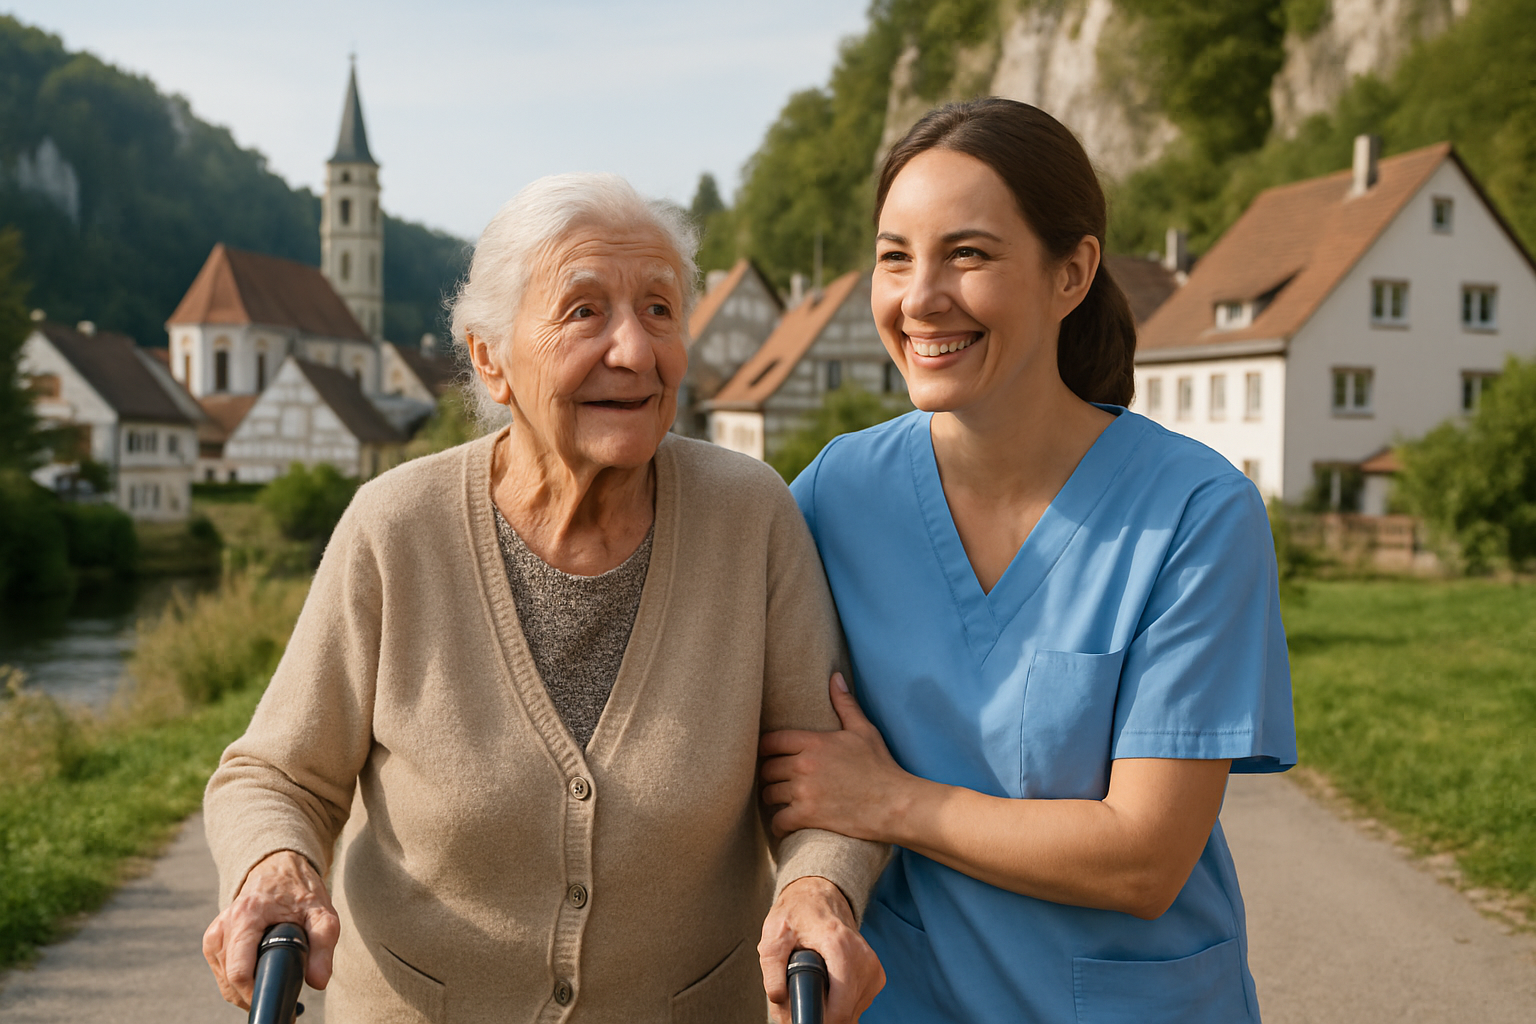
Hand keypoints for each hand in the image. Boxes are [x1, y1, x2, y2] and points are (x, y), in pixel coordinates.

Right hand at [202, 850, 339, 1008]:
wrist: (278, 867)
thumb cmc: (300, 889)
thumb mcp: (322, 912)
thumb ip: (323, 945)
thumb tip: (318, 982)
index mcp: (246, 916)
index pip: (239, 971)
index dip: (256, 993)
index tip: (277, 999)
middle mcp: (224, 925)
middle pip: (230, 980)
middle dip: (254, 995)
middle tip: (285, 1002)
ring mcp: (215, 933)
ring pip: (224, 980)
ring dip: (246, 992)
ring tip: (274, 987)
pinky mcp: (214, 940)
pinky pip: (222, 972)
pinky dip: (238, 982)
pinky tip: (260, 978)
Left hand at [758, 875, 883, 1023]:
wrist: (820, 897)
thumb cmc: (798, 914)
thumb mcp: (774, 936)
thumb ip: (772, 969)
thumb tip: (779, 998)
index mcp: (840, 946)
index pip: (840, 1007)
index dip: (817, 1018)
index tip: (800, 1014)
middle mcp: (863, 959)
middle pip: (844, 1014)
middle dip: (819, 1014)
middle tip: (797, 998)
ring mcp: (873, 969)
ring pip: (851, 1013)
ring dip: (829, 1010)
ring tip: (811, 986)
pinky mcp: (875, 977)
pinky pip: (857, 1006)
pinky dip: (840, 1003)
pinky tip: (827, 986)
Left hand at [760, 673, 909, 842]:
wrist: (895, 803)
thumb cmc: (880, 766)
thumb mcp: (863, 730)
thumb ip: (845, 704)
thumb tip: (835, 677)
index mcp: (814, 742)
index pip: (771, 742)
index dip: (766, 750)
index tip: (770, 757)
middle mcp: (804, 765)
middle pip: (767, 769)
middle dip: (770, 775)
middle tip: (776, 781)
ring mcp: (804, 791)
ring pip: (769, 794)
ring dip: (773, 799)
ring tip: (780, 801)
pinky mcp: (808, 816)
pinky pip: (778, 821)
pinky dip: (778, 825)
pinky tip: (784, 825)